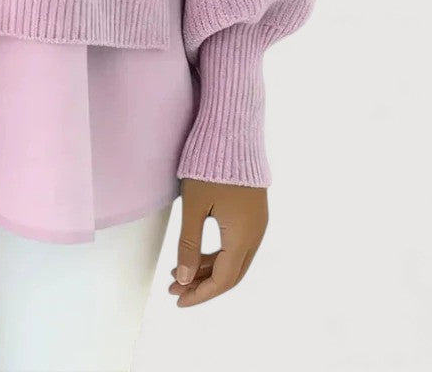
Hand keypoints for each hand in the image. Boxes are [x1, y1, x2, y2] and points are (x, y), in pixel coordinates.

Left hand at [168, 178, 266, 306]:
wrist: (232, 133)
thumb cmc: (210, 167)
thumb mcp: (194, 206)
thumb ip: (189, 244)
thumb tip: (185, 278)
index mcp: (243, 236)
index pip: (223, 280)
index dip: (200, 293)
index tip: (177, 299)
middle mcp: (256, 234)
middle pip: (231, 274)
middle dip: (202, 285)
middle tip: (174, 288)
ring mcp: (257, 223)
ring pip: (234, 259)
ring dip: (208, 269)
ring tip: (178, 271)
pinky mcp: (253, 213)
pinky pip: (236, 244)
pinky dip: (216, 254)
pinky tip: (196, 253)